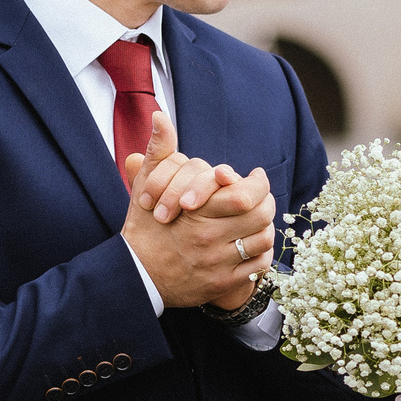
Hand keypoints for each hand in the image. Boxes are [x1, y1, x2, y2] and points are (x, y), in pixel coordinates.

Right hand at [120, 114, 278, 308]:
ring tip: (257, 219)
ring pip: (263, 239)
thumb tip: (160, 116)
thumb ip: (159, 150)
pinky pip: (258, 266)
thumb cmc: (144, 227)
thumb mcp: (146, 186)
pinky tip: (251, 243)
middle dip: (265, 202)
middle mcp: (208, 239)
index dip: (258, 184)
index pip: (244, 196)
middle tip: (260, 197)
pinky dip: (261, 253)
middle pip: (260, 216)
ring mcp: (217, 263)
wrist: (135, 276)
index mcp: (195, 213)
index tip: (256, 176)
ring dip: (265, 226)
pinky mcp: (223, 283)